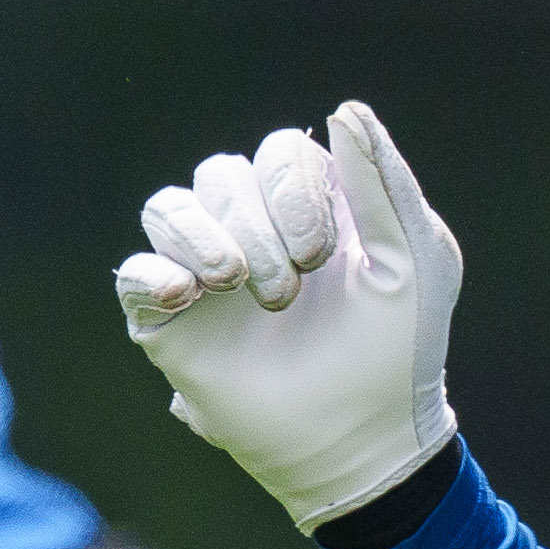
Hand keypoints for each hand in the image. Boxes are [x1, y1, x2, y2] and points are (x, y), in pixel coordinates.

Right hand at [117, 103, 463, 529]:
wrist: (364, 439)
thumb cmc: (399, 352)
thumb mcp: (416, 258)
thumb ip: (384, 181)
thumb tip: (343, 109)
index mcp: (309, 208)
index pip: (279, 152)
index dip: (294, 188)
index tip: (325, 254)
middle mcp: (252, 230)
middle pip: (222, 173)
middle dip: (258, 226)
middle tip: (290, 292)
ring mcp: (205, 274)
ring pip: (169, 206)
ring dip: (208, 238)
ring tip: (241, 287)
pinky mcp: (169, 321)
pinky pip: (133, 270)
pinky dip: (155, 272)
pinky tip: (190, 293)